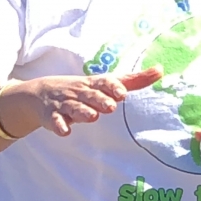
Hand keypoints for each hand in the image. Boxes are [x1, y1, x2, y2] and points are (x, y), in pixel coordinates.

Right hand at [0, 67, 162, 136]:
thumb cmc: (81, 89)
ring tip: (92, 116)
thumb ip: (133, 80)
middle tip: (111, 106)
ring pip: (74, 108)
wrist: (39, 94)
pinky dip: (59, 126)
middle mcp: (79, 92)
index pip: (104, 82)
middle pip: (91, 96)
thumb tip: (161, 70)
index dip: (113, 87)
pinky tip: (65, 130)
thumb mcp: (105, 82)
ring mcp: (64, 104)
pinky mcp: (52, 117)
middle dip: (100, 100)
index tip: (123, 93)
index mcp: (93, 84)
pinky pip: (55, 121)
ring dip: (83, 112)